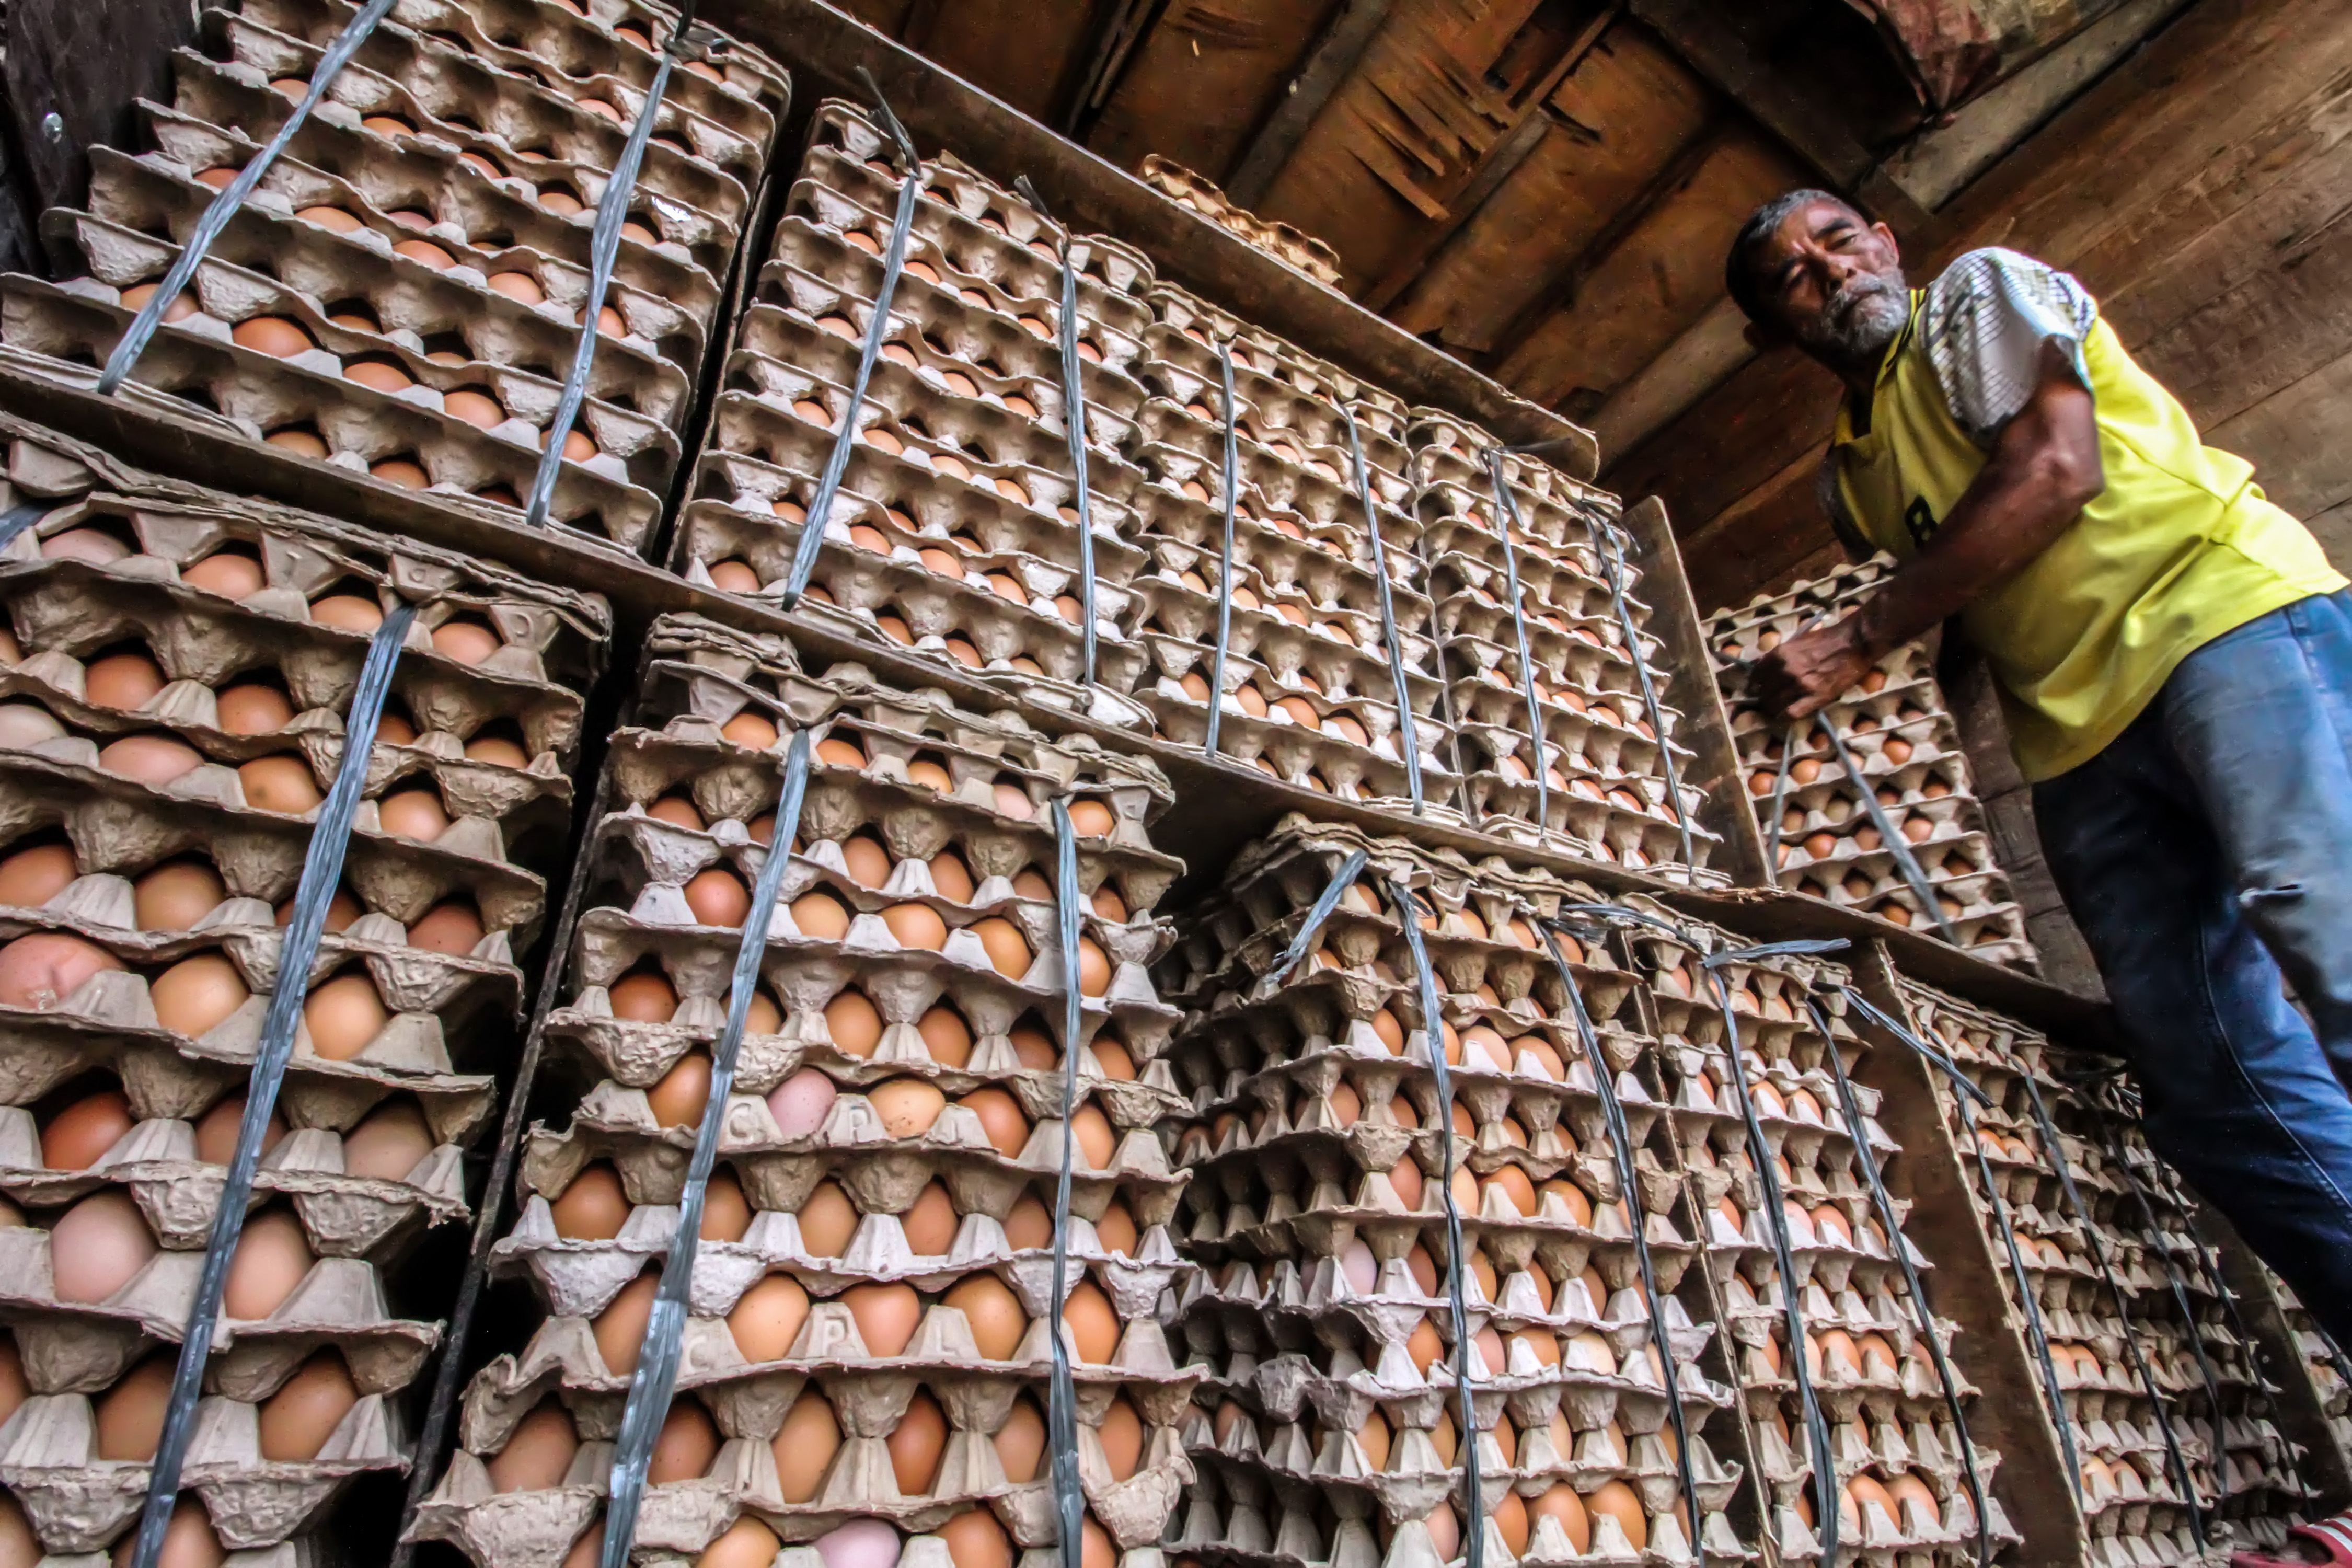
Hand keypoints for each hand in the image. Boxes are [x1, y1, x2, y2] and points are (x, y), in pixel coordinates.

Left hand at [1752, 616, 1874, 720]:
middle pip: (1764, 693)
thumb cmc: (1826, 639)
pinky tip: (1787, 716)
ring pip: (1775, 705)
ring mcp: (1801, 684)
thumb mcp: (1796, 641)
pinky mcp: (1817, 696)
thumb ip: (1778, 655)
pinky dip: (1787, 717)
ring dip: (1773, 710)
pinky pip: (1793, 713)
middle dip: (1763, 699)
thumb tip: (1759, 665)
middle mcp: (1786, 670)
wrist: (1854, 642)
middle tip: (1767, 703)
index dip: (1755, 685)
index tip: (1757, 690)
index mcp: (1779, 655)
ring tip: (1776, 711)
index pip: (1756, 676)